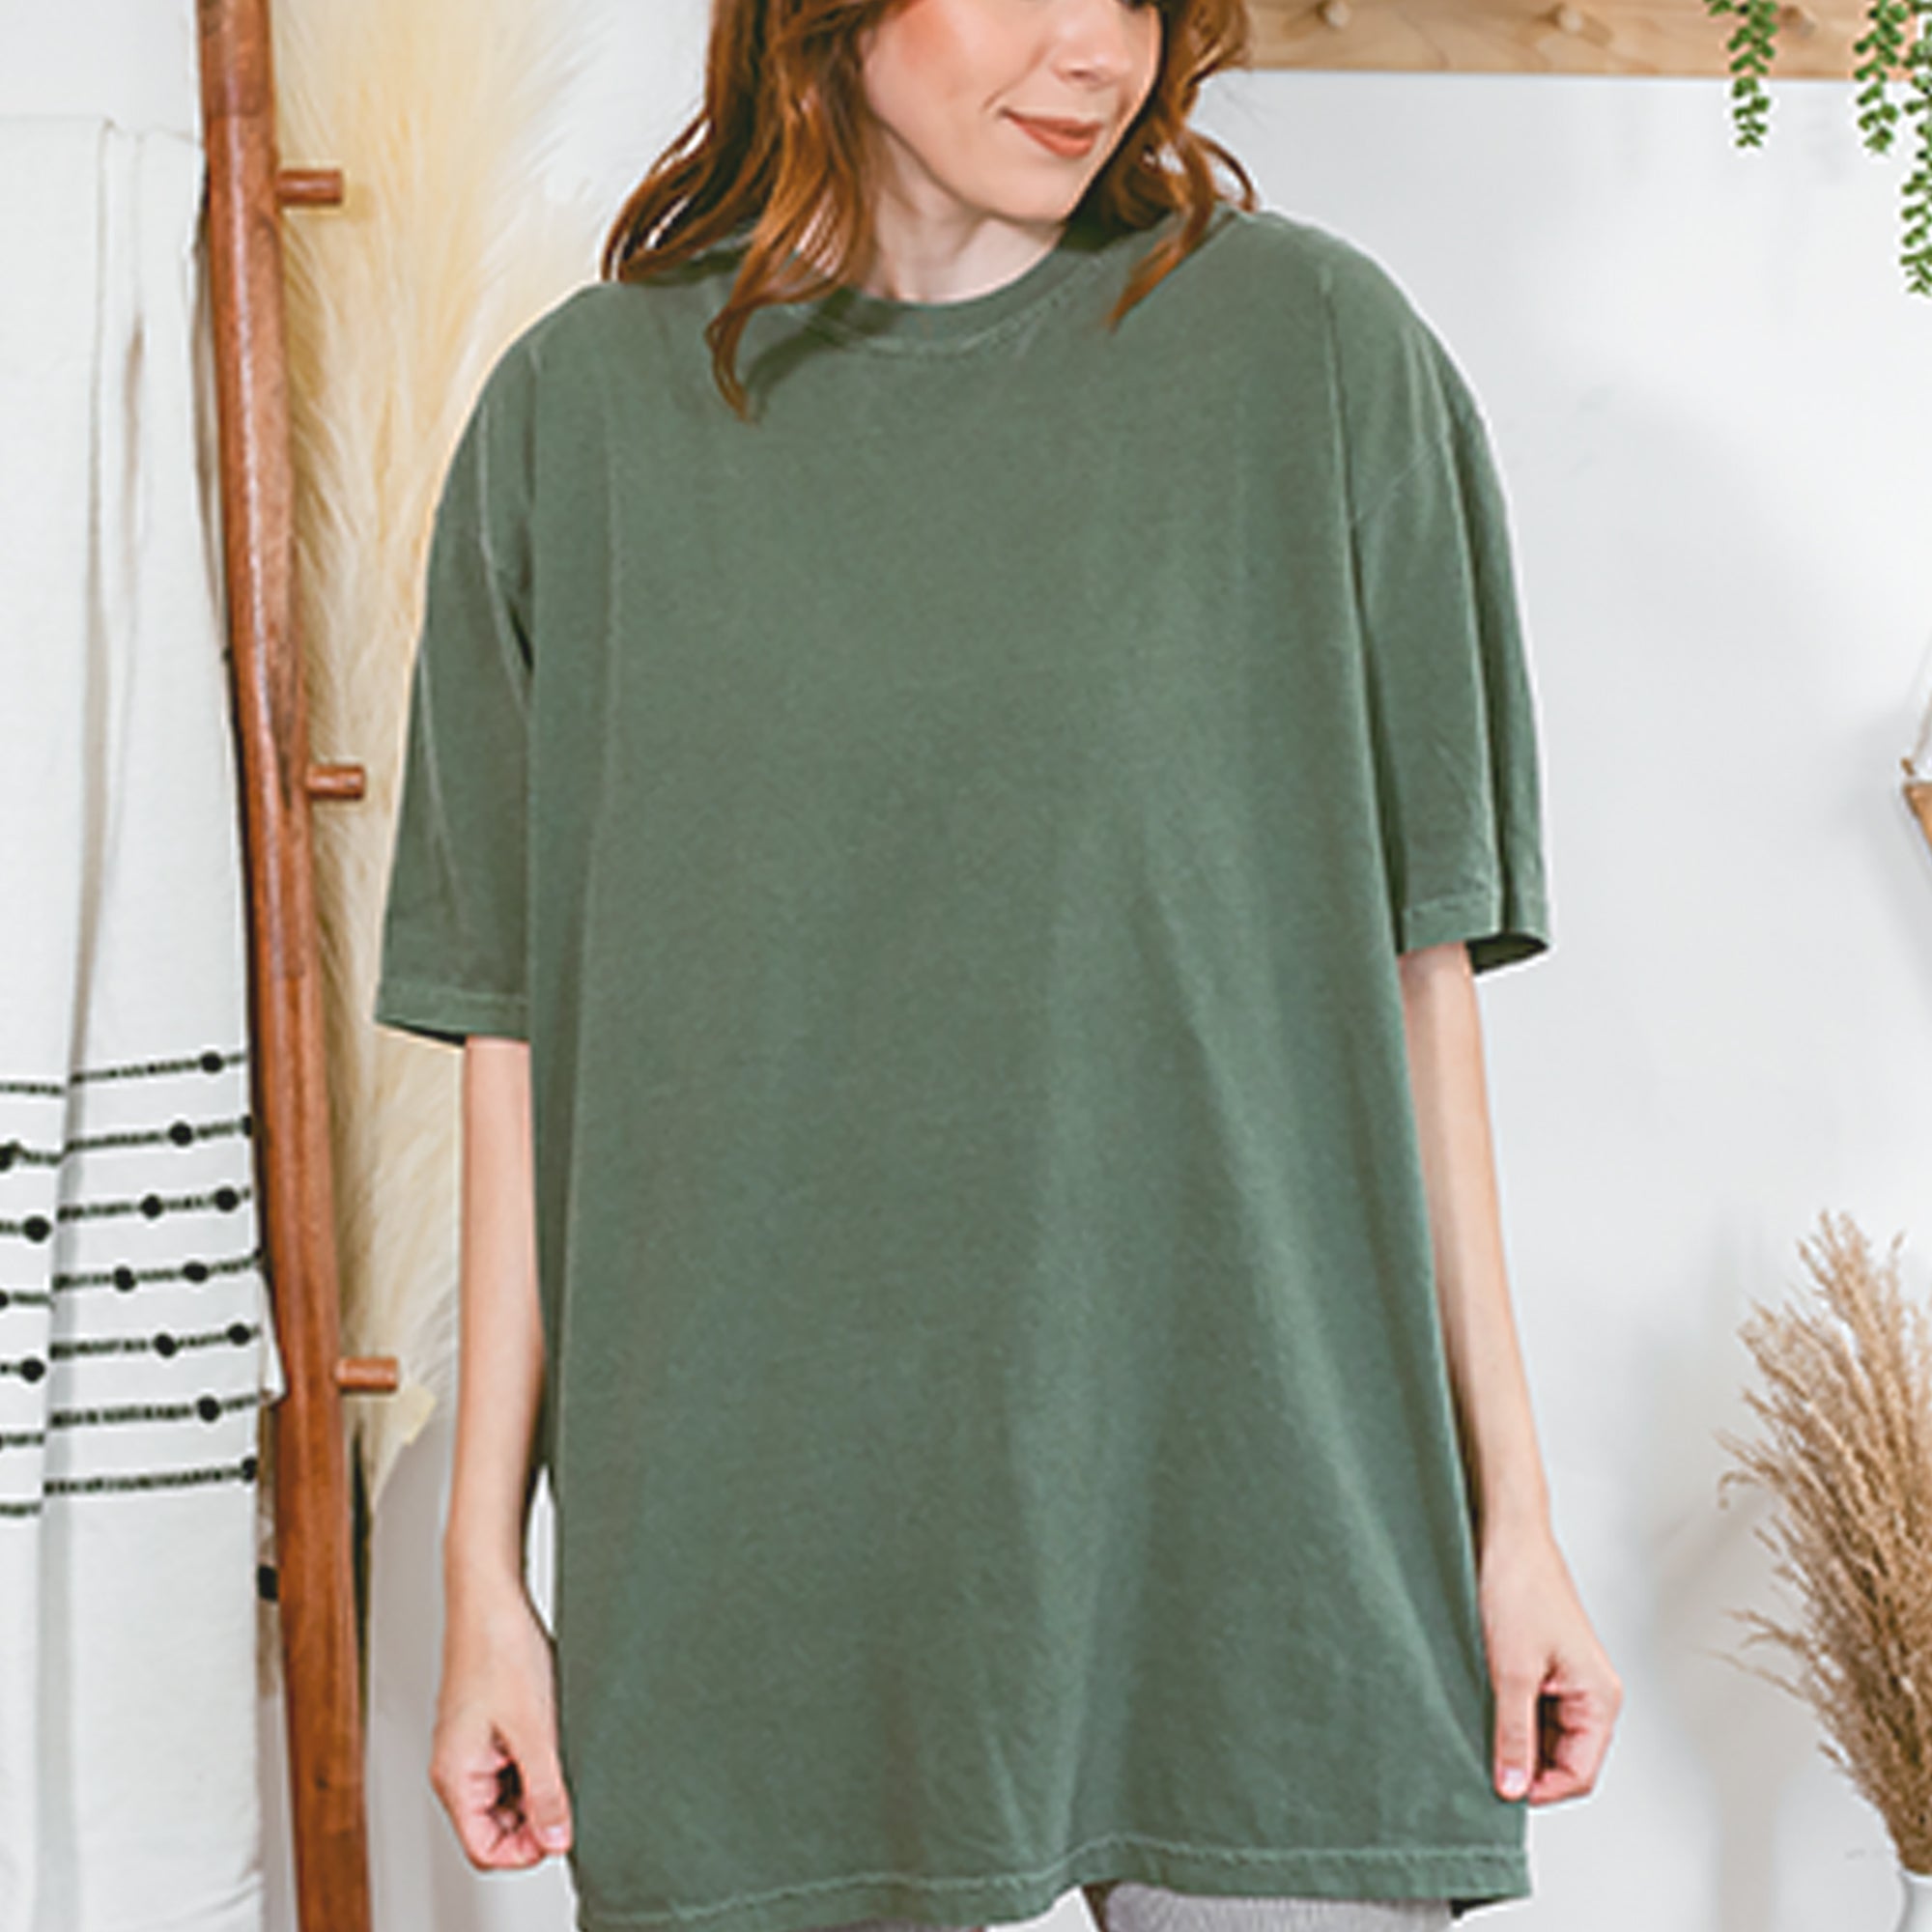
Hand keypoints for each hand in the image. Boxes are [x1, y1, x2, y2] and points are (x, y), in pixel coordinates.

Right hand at [430, 1574, 574, 1866]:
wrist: (490, 1594)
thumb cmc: (500, 1647)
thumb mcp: (535, 1729)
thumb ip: (546, 1790)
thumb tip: (556, 1839)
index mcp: (456, 1776)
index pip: (485, 1849)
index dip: (526, 1850)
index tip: (562, 1831)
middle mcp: (456, 1767)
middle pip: (495, 1826)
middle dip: (534, 1818)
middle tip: (569, 1792)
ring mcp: (469, 1746)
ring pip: (505, 1795)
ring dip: (535, 1788)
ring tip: (560, 1754)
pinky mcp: (484, 1727)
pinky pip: (508, 1765)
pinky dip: (533, 1763)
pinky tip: (553, 1737)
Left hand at [1476, 1515, 1621, 1804]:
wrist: (1505, 1534)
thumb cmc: (1518, 1586)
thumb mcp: (1510, 1671)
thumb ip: (1513, 1733)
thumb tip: (1513, 1786)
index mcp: (1600, 1697)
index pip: (1579, 1774)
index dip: (1539, 1789)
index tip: (1498, 1788)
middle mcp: (1591, 1692)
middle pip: (1564, 1759)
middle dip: (1525, 1765)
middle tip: (1482, 1759)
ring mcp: (1568, 1679)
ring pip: (1545, 1735)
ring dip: (1514, 1739)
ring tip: (1478, 1726)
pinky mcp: (1545, 1665)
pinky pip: (1532, 1709)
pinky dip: (1508, 1716)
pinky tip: (1481, 1706)